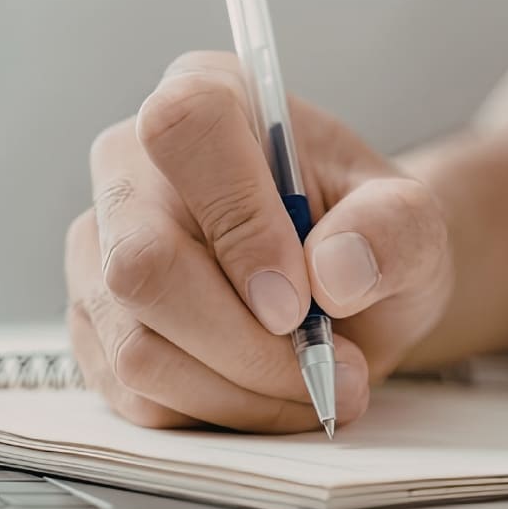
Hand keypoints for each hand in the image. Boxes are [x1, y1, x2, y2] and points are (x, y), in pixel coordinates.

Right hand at [64, 52, 452, 432]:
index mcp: (207, 94)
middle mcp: (131, 165)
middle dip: (243, 344)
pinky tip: (268, 396)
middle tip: (326, 367)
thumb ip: (392, 228)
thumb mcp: (414, 220)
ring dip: (241, 392)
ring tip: (318, 386)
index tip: (299, 299)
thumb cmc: (369, 234)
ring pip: (137, 346)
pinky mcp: (93, 324)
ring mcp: (100, 248)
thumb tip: (333, 272)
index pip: (185, 131)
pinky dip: (216, 414)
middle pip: (142, 264)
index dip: (240, 224)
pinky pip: (134, 396)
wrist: (350, 285)